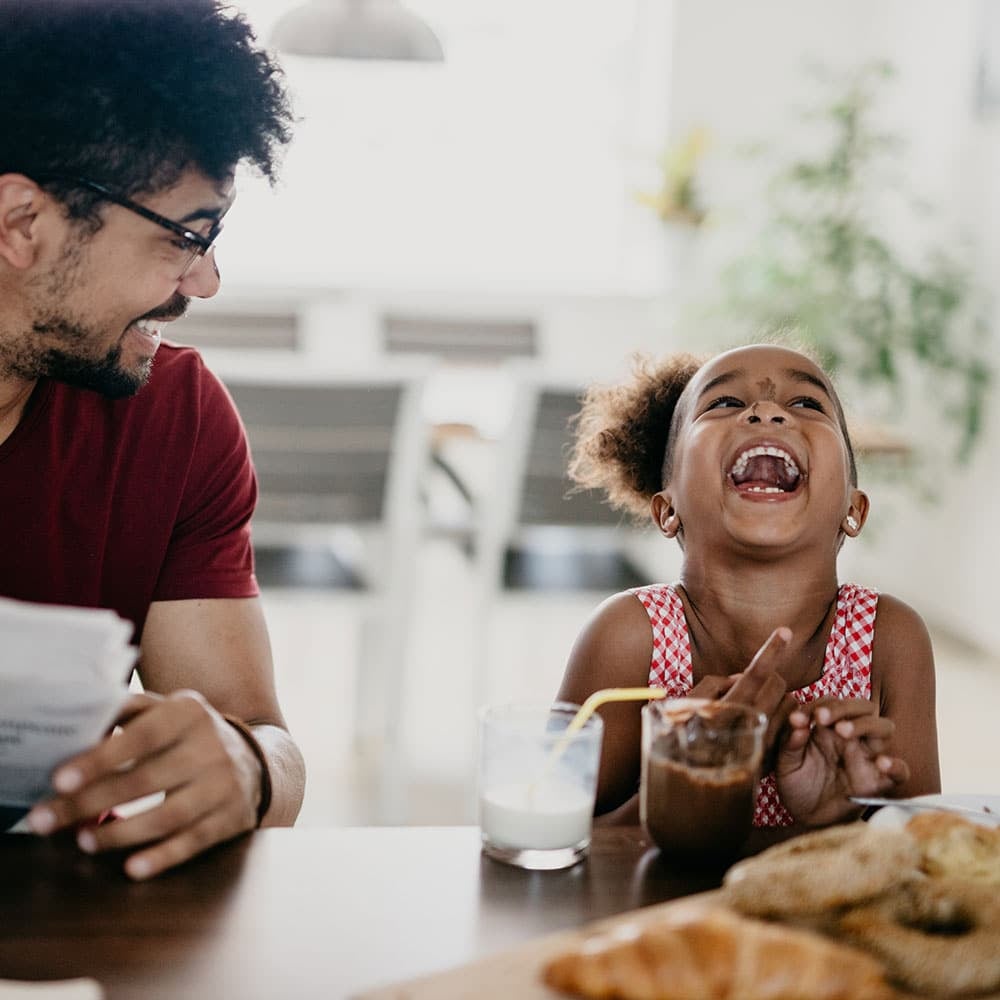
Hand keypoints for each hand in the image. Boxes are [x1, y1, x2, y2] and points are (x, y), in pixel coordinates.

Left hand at [26, 690, 262, 879]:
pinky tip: (132, 868)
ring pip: (168, 815)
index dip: (100, 758)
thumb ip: (125, 711)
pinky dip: (162, 857)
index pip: (141, 736)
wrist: (255, 761)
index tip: (60, 779)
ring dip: (120, 832)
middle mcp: (210, 745)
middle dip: (90, 803)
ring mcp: (223, 783)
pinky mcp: (231, 817)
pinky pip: (193, 841)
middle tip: (47, 820)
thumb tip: (77, 721)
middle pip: (145, 780)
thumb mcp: (166, 710)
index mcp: (188, 712)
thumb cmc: (188, 736)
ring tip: (83, 841)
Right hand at [690, 627, 796, 768]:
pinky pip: (788, 727)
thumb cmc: (677, 744)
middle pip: (778, 686)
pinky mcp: (770, 761)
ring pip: (789, 706)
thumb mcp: (684, 709)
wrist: (684, 793)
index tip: (785, 631)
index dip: (770, 650)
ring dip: (777, 697)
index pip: (755, 675)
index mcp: (724, 712)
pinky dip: (779, 716)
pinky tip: (761, 723)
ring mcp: (762, 747)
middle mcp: (747, 729)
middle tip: (753, 681)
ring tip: (755, 704)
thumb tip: (738, 678)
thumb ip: (712, 687)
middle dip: (772, 675)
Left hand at [775, 698, 909, 825]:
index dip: (817, 705)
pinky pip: (900, 771)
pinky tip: (880, 763)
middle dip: (844, 707)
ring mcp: (867, 758)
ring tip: (843, 731)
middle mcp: (852, 738)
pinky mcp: (878, 783)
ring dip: (866, 725)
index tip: (799, 719)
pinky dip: (895, 765)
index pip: (833, 703)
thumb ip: (790, 742)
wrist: (806, 818)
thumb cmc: (798, 784)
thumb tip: (796, 721)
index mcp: (828, 728)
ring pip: (884, 728)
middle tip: (822, 718)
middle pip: (864, 708)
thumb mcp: (786, 762)